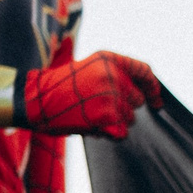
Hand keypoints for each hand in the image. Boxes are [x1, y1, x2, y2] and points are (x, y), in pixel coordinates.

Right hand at [23, 51, 163, 138]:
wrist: (36, 99)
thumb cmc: (60, 88)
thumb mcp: (89, 70)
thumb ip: (114, 76)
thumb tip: (144, 93)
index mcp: (108, 59)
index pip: (144, 71)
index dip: (153, 87)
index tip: (156, 101)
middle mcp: (112, 74)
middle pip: (137, 100)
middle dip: (124, 108)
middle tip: (100, 107)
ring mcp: (111, 95)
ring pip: (130, 118)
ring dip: (115, 121)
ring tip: (90, 114)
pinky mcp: (107, 116)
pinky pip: (122, 132)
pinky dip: (110, 133)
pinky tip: (91, 124)